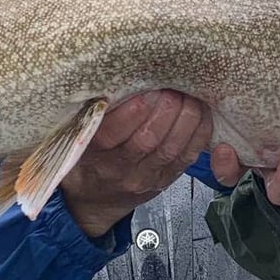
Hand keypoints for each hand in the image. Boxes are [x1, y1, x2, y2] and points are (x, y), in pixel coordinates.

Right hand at [61, 90, 212, 236]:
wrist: (94, 200)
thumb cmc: (86, 160)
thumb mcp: (78, 137)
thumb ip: (93, 114)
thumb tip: (118, 78)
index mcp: (93, 155)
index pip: (111, 133)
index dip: (133, 110)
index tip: (146, 88)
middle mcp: (120, 169)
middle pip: (147, 140)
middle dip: (165, 109)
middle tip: (172, 86)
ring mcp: (146, 177)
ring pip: (171, 148)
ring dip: (185, 118)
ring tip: (189, 95)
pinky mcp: (166, 179)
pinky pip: (187, 157)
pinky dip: (198, 132)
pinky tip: (201, 113)